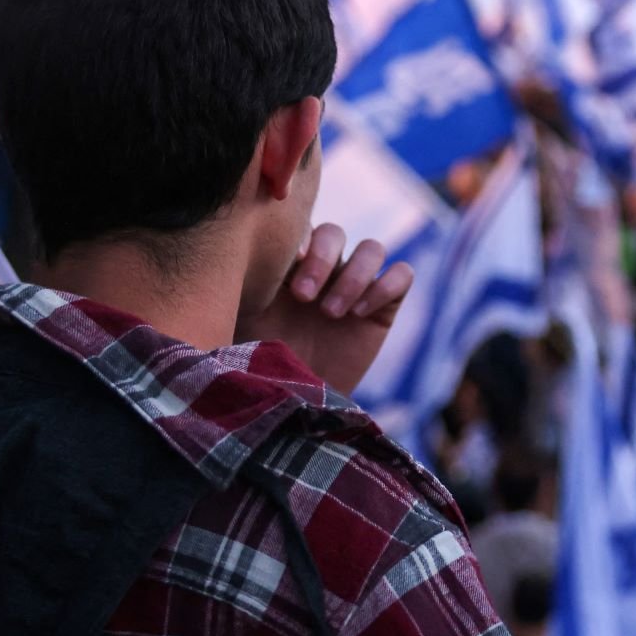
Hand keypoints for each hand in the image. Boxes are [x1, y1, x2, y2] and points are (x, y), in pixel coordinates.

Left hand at [237, 223, 414, 394]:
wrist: (295, 407)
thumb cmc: (261, 367)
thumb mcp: (244, 325)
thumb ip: (246, 288)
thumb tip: (233, 259)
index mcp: (288, 268)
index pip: (302, 228)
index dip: (299, 238)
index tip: (286, 267)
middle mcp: (325, 272)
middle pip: (335, 233)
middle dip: (323, 259)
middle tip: (304, 297)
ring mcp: (357, 288)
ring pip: (373, 248)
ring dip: (354, 275)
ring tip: (333, 312)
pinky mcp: (384, 308)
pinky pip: (402, 274)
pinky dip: (385, 286)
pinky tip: (360, 314)